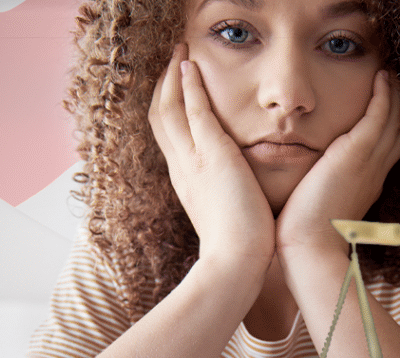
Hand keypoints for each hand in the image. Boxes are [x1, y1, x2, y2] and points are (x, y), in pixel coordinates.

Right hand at [149, 45, 275, 264]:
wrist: (235, 263)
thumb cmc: (239, 249)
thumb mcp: (227, 217)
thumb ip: (227, 197)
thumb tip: (238, 193)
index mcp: (186, 182)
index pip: (170, 137)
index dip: (169, 109)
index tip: (174, 88)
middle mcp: (181, 168)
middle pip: (160, 117)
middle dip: (163, 85)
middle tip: (170, 61)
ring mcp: (192, 160)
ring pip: (169, 108)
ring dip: (173, 76)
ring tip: (178, 52)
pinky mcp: (211, 155)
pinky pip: (193, 110)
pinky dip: (190, 85)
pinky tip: (191, 65)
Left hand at [275, 71, 399, 255]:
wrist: (307, 249)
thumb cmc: (303, 235)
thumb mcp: (318, 206)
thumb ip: (320, 189)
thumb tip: (308, 183)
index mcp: (368, 185)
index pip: (390, 147)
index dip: (394, 124)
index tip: (388, 104)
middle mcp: (375, 172)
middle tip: (395, 81)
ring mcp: (370, 163)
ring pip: (396, 119)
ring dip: (395, 94)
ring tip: (389, 72)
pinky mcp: (357, 154)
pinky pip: (380, 115)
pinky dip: (384, 95)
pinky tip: (381, 77)